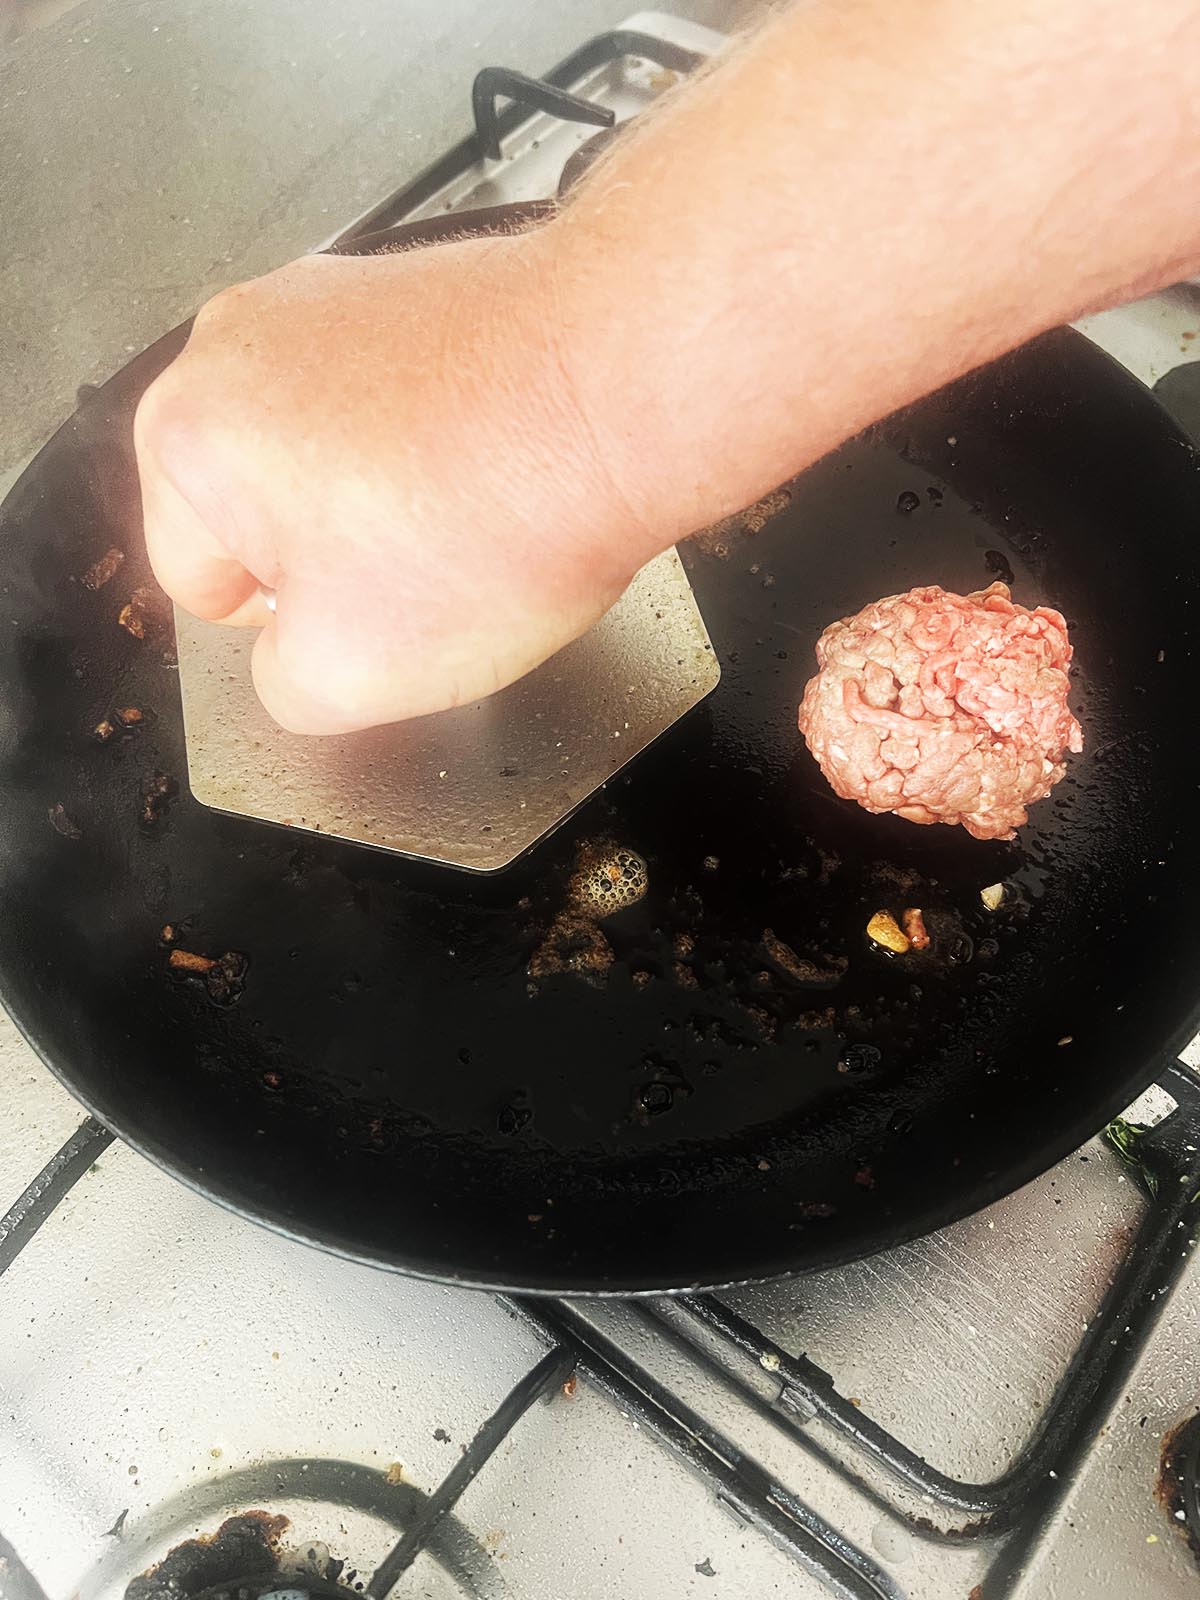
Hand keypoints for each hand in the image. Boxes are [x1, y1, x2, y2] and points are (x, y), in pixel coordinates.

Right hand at [134, 232, 645, 732]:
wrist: (628, 389)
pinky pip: (402, 408)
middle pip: (264, 514)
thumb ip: (282, 690)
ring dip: (394, 506)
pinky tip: (502, 472)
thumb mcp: (348, 677)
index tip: (366, 619)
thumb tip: (292, 663)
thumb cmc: (494, 513)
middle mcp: (242, 340)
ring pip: (337, 461)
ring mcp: (332, 300)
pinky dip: (443, 448)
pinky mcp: (412, 288)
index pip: (199, 585)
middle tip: (427, 578)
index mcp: (185, 431)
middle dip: (337, 562)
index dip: (288, 630)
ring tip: (476, 522)